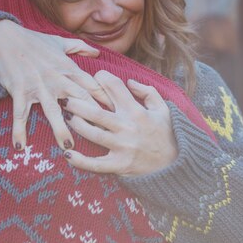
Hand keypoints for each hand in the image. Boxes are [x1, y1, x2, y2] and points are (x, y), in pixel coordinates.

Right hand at [0, 20, 111, 150]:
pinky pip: (20, 114)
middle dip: (92, 119)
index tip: (118, 115)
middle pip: (79, 101)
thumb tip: (98, 52)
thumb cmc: (32, 40)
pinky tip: (20, 147)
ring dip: (60, 129)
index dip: (106, 101)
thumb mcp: (60, 41)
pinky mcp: (20, 91)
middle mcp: (57, 79)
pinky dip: (19, 130)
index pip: (92, 86)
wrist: (3, 37)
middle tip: (103, 137)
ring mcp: (39, 86)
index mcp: (68, 68)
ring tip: (68, 147)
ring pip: (53, 111)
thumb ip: (80, 48)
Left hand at [62, 70, 177, 176]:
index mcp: (136, 111)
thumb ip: (148, 92)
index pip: (115, 87)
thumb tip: (129, 81)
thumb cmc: (168, 134)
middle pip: (96, 112)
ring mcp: (122, 147)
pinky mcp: (119, 165)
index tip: (95, 77)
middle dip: (77, 103)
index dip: (102, 78)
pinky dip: (80, 161)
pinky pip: (95, 164)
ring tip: (67, 118)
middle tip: (65, 98)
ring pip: (92, 134)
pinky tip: (68, 154)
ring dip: (77, 125)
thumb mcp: (164, 108)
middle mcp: (127, 127)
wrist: (176, 165)